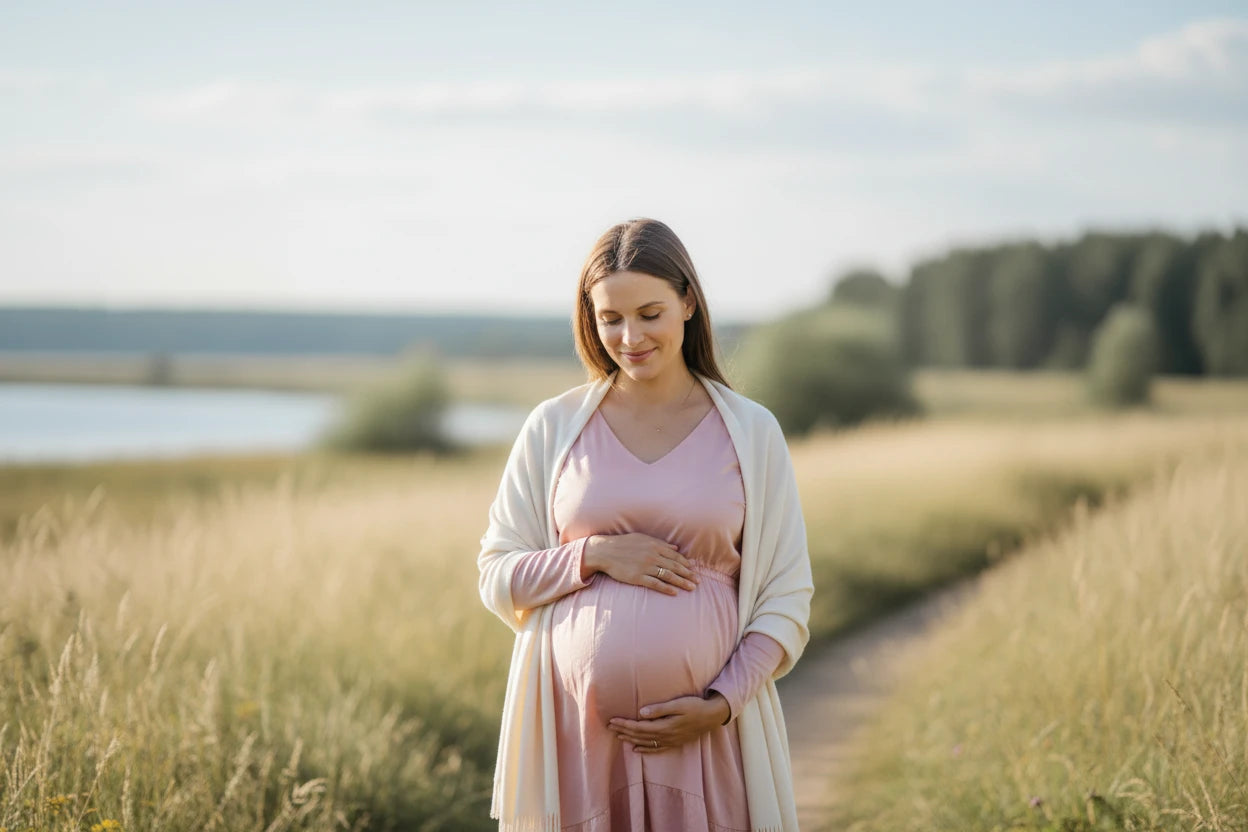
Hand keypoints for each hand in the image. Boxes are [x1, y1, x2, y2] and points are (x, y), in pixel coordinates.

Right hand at [582, 533, 699, 594]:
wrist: (605, 551)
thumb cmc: (623, 543)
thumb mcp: (643, 538)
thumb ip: (660, 543)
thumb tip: (675, 547)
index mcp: (655, 545)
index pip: (675, 555)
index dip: (686, 563)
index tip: (694, 569)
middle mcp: (652, 556)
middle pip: (675, 566)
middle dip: (688, 574)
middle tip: (698, 581)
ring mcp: (645, 567)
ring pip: (668, 576)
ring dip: (682, 582)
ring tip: (691, 588)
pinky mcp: (638, 577)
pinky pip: (655, 584)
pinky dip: (666, 588)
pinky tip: (675, 592)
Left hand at [606, 694, 729, 752]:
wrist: (711, 717)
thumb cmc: (695, 706)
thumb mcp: (678, 704)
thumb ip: (659, 709)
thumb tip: (641, 713)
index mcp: (664, 726)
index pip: (639, 726)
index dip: (624, 724)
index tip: (612, 720)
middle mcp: (665, 736)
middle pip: (639, 735)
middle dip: (623, 731)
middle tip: (609, 727)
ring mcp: (670, 741)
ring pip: (645, 742)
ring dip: (630, 739)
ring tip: (618, 736)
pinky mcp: (674, 742)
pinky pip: (656, 749)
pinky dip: (645, 750)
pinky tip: (636, 749)